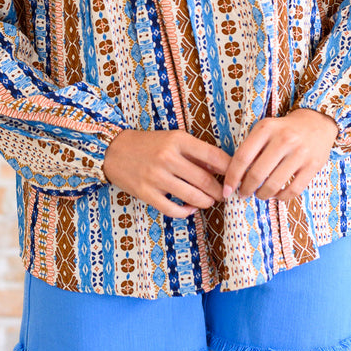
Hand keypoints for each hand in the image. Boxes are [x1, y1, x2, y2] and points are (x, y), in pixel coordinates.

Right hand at [102, 128, 231, 218]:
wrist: (114, 150)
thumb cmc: (149, 144)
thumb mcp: (173, 139)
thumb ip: (196, 153)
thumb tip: (223, 169)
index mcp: (178, 140)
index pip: (213, 156)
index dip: (230, 169)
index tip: (237, 177)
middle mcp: (168, 157)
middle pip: (205, 180)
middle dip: (220, 191)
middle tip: (226, 194)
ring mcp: (156, 177)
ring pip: (192, 196)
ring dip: (207, 202)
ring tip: (210, 201)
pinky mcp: (147, 193)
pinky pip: (173, 209)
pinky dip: (187, 211)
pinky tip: (190, 208)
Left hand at [222, 109, 337, 201]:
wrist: (316, 122)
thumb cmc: (283, 130)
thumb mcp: (265, 130)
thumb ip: (251, 148)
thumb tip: (234, 176)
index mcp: (266, 128)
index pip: (243, 157)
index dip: (232, 177)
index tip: (227, 189)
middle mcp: (284, 139)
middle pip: (257, 173)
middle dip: (246, 189)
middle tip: (243, 193)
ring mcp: (300, 153)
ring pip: (274, 184)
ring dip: (263, 194)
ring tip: (259, 194)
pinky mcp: (313, 165)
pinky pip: (293, 190)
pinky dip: (281, 197)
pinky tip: (276, 194)